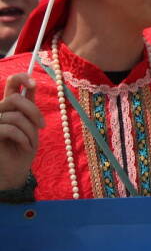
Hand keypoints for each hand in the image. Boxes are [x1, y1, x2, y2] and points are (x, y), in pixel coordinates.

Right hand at [0, 73, 43, 190]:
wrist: (14, 171)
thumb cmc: (23, 148)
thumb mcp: (31, 125)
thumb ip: (29, 106)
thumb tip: (31, 84)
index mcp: (10, 106)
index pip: (11, 83)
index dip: (21, 78)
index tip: (33, 83)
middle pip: (15, 99)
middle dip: (33, 112)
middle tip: (42, 126)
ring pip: (15, 116)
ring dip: (29, 131)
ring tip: (31, 143)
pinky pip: (9, 129)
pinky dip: (23, 138)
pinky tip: (26, 146)